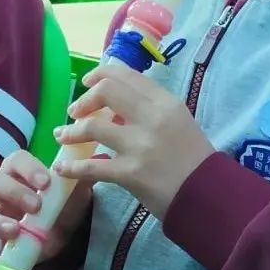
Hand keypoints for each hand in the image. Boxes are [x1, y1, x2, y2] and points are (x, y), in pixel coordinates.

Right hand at [0, 150, 93, 263]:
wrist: (63, 234)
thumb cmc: (63, 204)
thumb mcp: (75, 192)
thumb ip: (80, 178)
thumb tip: (93, 162)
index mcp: (20, 172)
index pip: (16, 160)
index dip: (28, 168)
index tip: (46, 182)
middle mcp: (3, 190)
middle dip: (14, 192)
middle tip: (36, 206)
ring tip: (16, 230)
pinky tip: (6, 253)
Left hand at [52, 65, 215, 218]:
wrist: (208, 195)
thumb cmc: (193, 157)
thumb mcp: (177, 120)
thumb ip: (149, 108)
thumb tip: (114, 104)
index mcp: (165, 101)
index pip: (126, 75)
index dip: (100, 74)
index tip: (87, 82)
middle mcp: (152, 117)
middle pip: (106, 92)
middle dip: (84, 99)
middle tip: (75, 111)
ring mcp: (140, 145)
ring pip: (93, 127)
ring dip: (72, 131)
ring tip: (62, 135)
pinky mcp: (130, 173)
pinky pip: (92, 167)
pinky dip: (72, 167)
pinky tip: (62, 168)